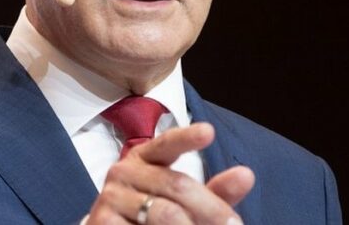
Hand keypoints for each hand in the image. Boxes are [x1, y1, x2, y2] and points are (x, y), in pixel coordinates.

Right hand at [87, 123, 254, 223]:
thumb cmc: (154, 219)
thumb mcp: (185, 205)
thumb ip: (214, 193)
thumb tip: (246, 175)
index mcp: (144, 157)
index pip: (166, 143)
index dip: (186, 137)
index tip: (209, 131)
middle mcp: (123, 171)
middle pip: (177, 185)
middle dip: (212, 210)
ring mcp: (110, 197)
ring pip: (164, 213)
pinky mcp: (102, 221)